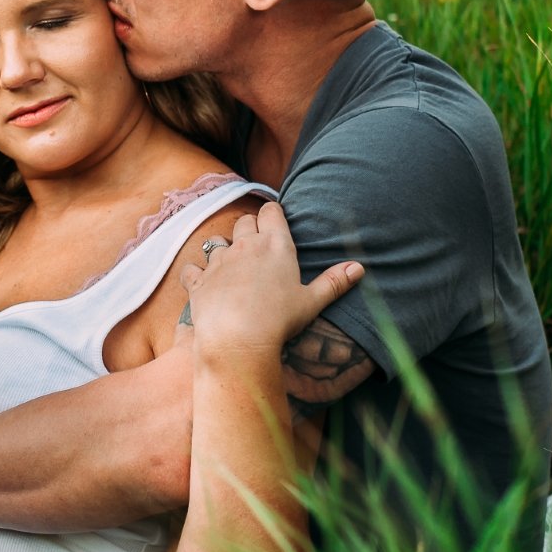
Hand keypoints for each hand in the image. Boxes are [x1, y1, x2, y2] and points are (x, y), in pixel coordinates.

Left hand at [180, 202, 359, 355]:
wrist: (238, 340)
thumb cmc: (280, 320)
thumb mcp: (312, 302)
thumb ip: (334, 282)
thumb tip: (359, 268)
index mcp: (275, 244)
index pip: (271, 211)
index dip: (272, 214)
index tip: (275, 223)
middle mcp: (244, 246)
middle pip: (244, 221)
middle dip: (249, 229)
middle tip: (256, 248)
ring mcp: (218, 262)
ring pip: (216, 241)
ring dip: (223, 249)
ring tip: (231, 266)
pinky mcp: (198, 280)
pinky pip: (192, 268)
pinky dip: (196, 273)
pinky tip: (202, 283)